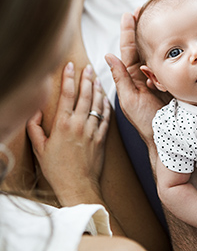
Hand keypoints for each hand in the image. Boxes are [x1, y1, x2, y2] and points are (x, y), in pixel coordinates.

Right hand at [27, 63, 109, 205]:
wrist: (78, 185)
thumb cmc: (56, 169)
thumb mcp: (39, 149)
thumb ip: (35, 128)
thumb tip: (35, 112)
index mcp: (62, 124)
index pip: (67, 94)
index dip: (69, 78)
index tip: (70, 66)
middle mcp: (79, 124)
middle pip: (85, 95)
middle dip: (86, 78)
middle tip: (88, 68)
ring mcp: (92, 130)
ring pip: (97, 104)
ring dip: (98, 89)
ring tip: (97, 79)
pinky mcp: (102, 137)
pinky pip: (106, 117)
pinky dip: (107, 106)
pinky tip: (106, 99)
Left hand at [105, 13, 169, 146]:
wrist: (165, 136)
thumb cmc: (144, 121)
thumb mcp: (128, 99)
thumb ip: (120, 77)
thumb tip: (107, 54)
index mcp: (130, 76)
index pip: (128, 49)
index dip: (128, 31)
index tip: (129, 13)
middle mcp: (144, 73)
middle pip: (142, 45)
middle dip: (142, 27)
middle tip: (144, 8)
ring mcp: (159, 74)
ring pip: (156, 51)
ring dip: (155, 35)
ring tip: (155, 17)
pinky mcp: (172, 78)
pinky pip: (169, 61)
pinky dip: (170, 49)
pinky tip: (171, 37)